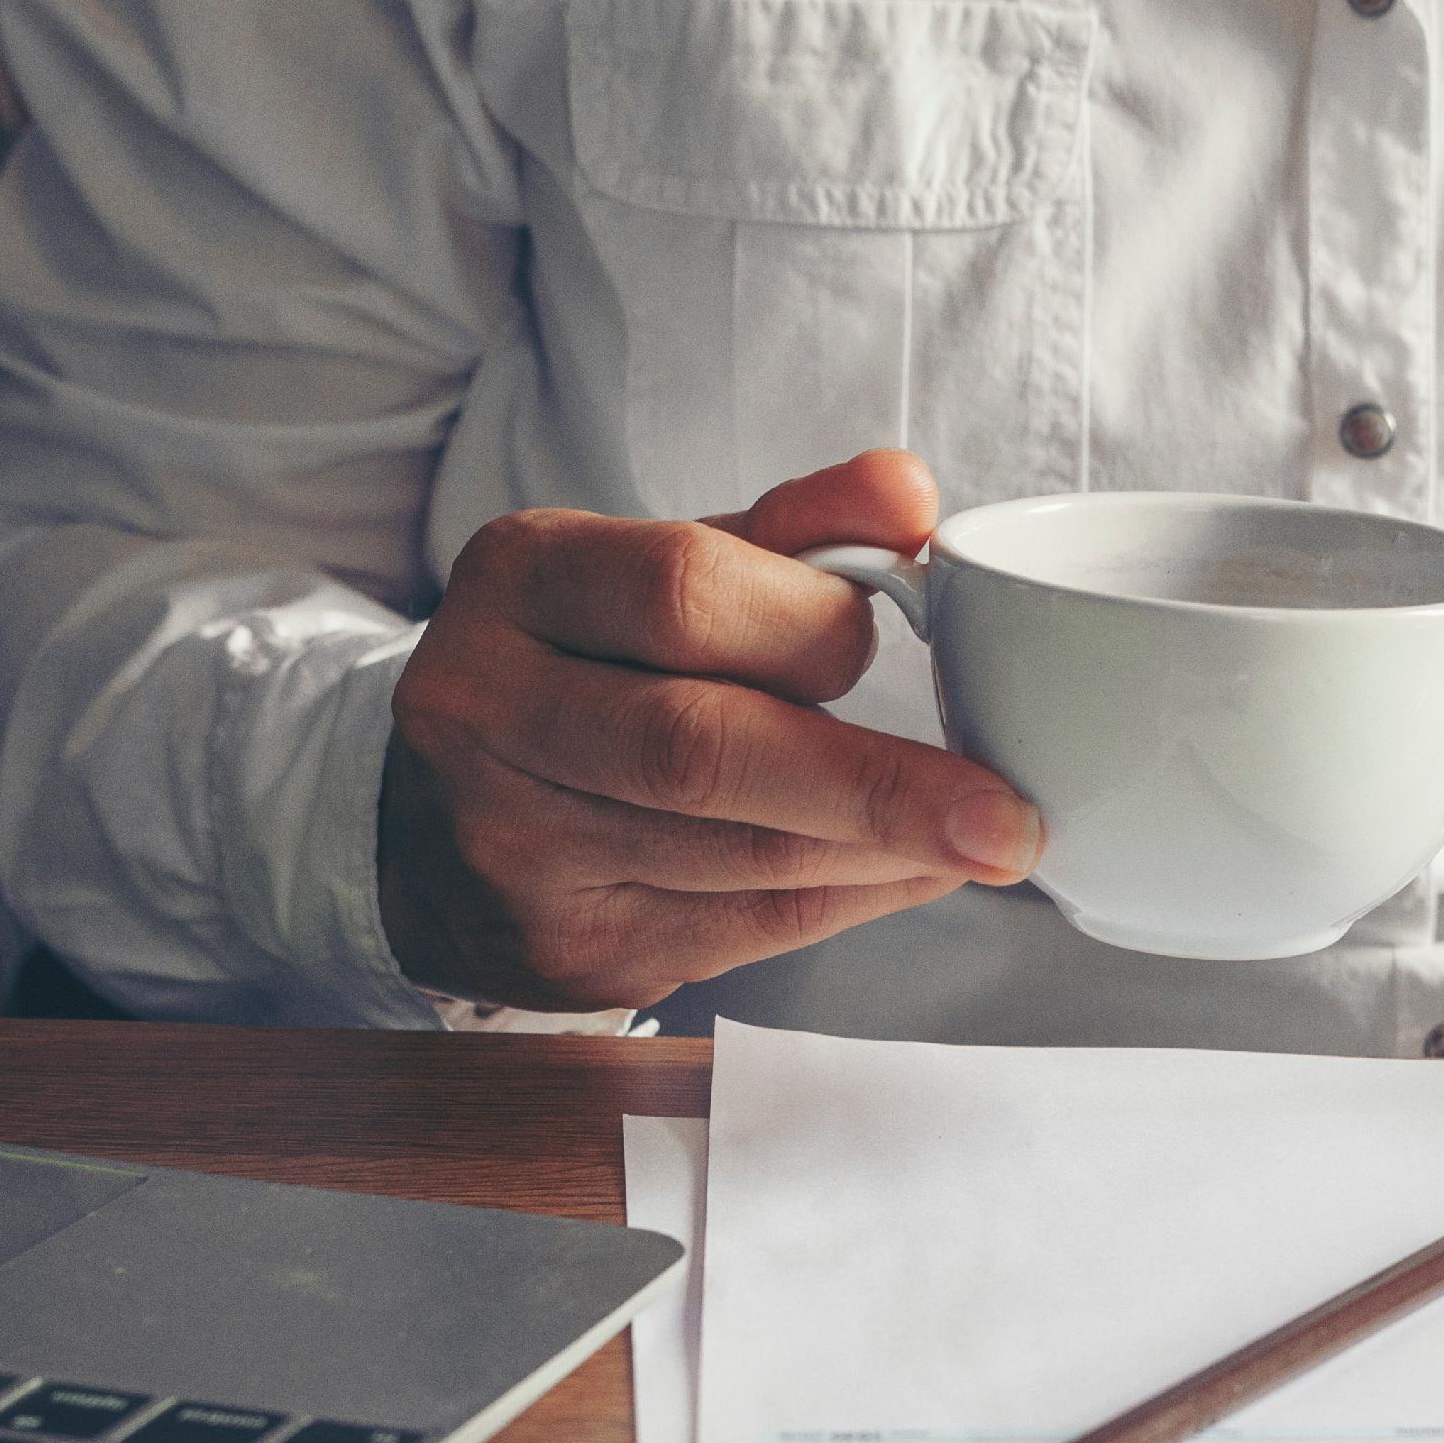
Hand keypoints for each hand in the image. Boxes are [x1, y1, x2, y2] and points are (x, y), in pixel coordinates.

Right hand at [376, 451, 1041, 1009]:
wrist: (438, 821)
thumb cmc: (586, 671)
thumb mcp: (661, 570)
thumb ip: (792, 530)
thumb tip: (909, 495)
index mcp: (518, 580)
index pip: (679, 593)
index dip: (808, 624)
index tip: (890, 638)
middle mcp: (490, 711)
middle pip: (699, 748)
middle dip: (875, 785)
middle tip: (1005, 815)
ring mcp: (515, 843)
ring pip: (735, 855)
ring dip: (885, 852)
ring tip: (984, 839)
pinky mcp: (565, 947)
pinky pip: (743, 931)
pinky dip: (851, 901)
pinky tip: (916, 873)